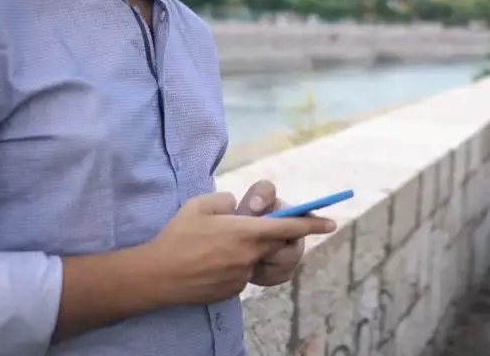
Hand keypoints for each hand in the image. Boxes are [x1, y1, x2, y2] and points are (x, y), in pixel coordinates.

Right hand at [147, 191, 334, 306]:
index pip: (288, 227)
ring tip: (215, 247)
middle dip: (270, 234)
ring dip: (245, 250)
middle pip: (274, 242)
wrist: (158, 276)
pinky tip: (209, 262)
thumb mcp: (200, 205)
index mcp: (245, 231)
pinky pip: (242, 273)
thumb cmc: (178, 235)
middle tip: (249, 228)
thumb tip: (238, 207)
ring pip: (256, 258)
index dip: (312, 224)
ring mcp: (242, 275)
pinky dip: (233, 265)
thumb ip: (226, 200)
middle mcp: (249, 255)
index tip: (331, 222)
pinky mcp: (233, 290)